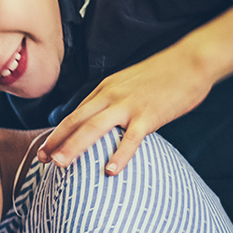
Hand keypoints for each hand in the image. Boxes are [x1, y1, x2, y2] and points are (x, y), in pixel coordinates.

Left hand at [39, 43, 213, 173]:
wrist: (192, 60)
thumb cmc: (162, 75)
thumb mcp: (127, 84)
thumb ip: (111, 102)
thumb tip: (100, 123)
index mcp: (105, 90)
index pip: (75, 115)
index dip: (56, 134)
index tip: (43, 151)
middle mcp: (111, 97)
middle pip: (76, 121)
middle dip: (56, 141)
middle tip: (40, 160)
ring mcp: (129, 106)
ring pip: (95, 128)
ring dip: (74, 146)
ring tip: (59, 165)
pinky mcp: (150, 115)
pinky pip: (131, 138)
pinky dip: (120, 155)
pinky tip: (109, 171)